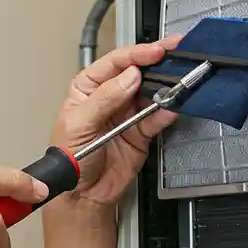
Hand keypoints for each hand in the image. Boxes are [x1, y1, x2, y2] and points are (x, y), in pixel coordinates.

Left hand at [51, 37, 181, 207]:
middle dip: (157, 63)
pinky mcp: (141, 131)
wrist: (82, 196)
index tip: (156, 51)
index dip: (137, 54)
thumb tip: (129, 76)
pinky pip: (157, 117)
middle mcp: (110, 96)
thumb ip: (105, 99)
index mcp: (88, 87)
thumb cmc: (68, 159)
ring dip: (166, 86)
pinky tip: (172, 107)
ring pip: (151, 92)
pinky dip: (166, 112)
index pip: (115, 62)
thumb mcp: (79, 125)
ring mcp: (127, 113)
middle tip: (176, 53)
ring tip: (179, 80)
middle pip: (137, 72)